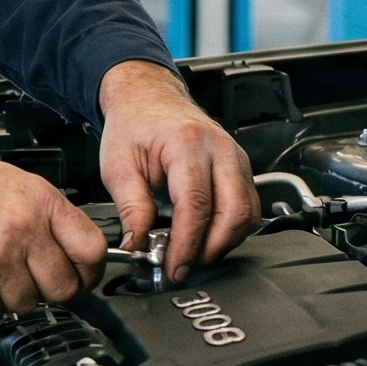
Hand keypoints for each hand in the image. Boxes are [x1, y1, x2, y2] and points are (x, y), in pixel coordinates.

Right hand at [0, 140, 106, 313]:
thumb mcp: (12, 181)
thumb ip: (48, 213)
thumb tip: (78, 248)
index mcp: (40, 200)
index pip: (92, 250)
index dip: (91, 271)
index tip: (84, 277)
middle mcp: (23, 228)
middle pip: (64, 287)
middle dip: (52, 290)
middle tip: (35, 281)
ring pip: (28, 304)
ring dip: (14, 296)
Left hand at [96, 59, 258, 281]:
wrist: (148, 98)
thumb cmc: (134, 125)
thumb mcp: (118, 166)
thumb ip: (131, 209)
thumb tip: (138, 247)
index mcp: (187, 144)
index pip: (196, 205)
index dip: (186, 244)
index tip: (172, 267)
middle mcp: (220, 149)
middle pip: (233, 213)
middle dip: (210, 249)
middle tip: (182, 266)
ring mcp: (237, 157)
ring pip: (248, 214)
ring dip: (223, 243)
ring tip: (192, 254)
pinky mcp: (242, 168)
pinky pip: (249, 208)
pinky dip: (232, 230)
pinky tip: (206, 238)